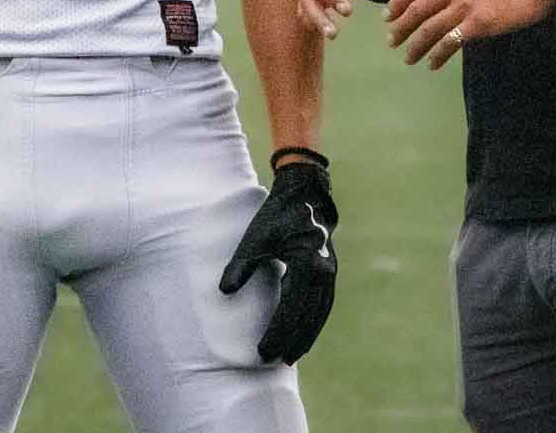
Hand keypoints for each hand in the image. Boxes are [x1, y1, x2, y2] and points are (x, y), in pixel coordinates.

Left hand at [219, 162, 337, 364]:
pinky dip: (314, 322)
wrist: (306, 193)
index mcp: (307, 264)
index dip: (276, 332)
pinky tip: (305, 334)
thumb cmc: (278, 213)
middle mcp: (324, 273)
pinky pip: (323, 304)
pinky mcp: (330, 271)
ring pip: (319, 314)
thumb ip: (241, 265)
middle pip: (307, 317)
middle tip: (275, 361)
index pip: (290, 309)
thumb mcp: (256, 237)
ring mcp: (330, 273)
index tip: (262, 350)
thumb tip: (225, 291)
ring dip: (306, 336)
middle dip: (291, 340)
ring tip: (291, 356)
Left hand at [383, 0, 555, 69]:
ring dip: (416, 46)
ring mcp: (465, 3)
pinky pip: (450, 42)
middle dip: (400, 28)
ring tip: (409, 58)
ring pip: (429, 28)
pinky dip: (438, 55)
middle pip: (416, 9)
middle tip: (391, 42)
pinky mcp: (479, 22)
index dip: (397, 3)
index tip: (388, 16)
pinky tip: (433, 64)